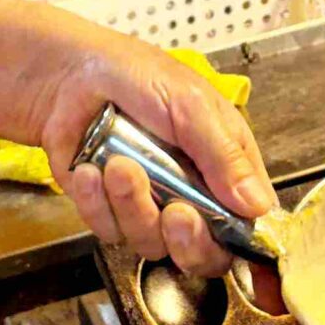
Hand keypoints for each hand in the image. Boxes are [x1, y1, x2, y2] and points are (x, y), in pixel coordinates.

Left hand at [30, 29, 274, 276]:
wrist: (67, 72)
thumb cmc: (138, 75)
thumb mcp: (191, 105)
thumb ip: (223, 156)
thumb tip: (257, 207)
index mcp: (225, 166)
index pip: (248, 221)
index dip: (244, 243)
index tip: (235, 250)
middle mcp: (191, 193)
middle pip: (204, 252)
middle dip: (189, 240)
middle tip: (176, 212)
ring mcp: (150, 204)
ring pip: (152, 243)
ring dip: (134, 207)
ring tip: (118, 165)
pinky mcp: (107, 210)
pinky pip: (109, 230)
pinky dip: (96, 202)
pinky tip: (90, 170)